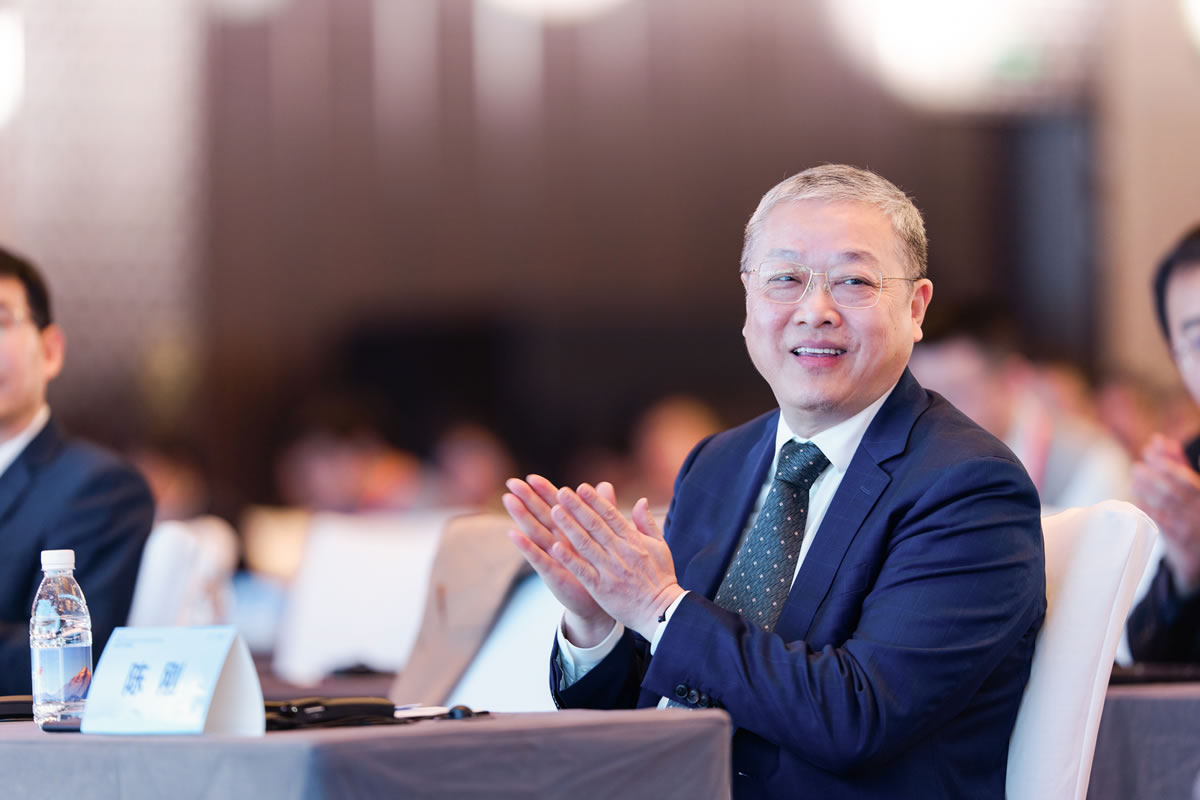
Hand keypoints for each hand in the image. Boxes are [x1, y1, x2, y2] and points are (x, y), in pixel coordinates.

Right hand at [503, 475, 615, 645]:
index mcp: (572, 531)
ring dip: (521, 516)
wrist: (604, 601)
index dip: (544, 492)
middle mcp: (559, 541)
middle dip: (526, 499)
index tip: (531, 476)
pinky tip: (513, 534)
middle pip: (541, 516)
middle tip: (511, 482)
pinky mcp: (553, 574)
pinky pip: (538, 558)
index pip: (556, 506)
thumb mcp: (606, 536)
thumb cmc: (603, 566)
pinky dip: (526, 546)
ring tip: (509, 500)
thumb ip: (604, 510)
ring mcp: (554, 557)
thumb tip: (604, 484)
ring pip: (536, 533)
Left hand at [548, 483, 683, 639]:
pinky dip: (569, 558)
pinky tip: (555, 547)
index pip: (611, 515)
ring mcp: (610, 570)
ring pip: (586, 544)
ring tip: (554, 511)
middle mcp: (621, 552)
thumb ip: (647, 523)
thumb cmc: (661, 578)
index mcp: (634, 541)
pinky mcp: (601, 588)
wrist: (662, 612)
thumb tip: (641, 501)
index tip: (581, 487)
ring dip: (569, 527)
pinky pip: (582, 570)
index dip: (595, 500)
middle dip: (577, 507)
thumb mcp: (660, 546)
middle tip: (561, 492)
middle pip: (595, 525)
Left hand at [1133, 434, 1199, 594]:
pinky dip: (1148, 510)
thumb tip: (1159, 440)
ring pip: (1167, 507)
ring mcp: (1191, 527)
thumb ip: (1178, 462)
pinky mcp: (1179, 542)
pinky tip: (1137, 499)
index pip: (1188, 479)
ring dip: (1147, 491)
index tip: (1150, 452)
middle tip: (1137, 467)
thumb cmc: (1194, 508)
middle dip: (1155, 478)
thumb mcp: (1192, 485)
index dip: (1170, 464)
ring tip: (1134, 480)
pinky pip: (1160, 524)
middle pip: (1175, 492)